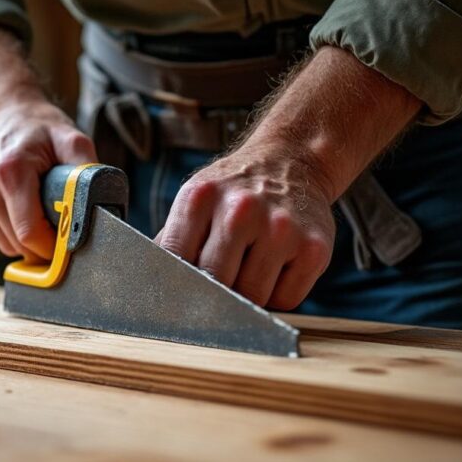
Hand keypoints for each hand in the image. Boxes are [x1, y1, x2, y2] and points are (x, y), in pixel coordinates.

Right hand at [0, 27, 95, 260]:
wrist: (6, 115)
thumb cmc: (41, 129)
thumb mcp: (72, 139)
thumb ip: (86, 171)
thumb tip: (98, 207)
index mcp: (11, 171)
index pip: (30, 233)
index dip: (53, 247)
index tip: (70, 243)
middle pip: (19, 244)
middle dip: (44, 243)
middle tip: (59, 221)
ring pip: (7, 246)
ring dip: (28, 239)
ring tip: (38, 209)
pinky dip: (12, 233)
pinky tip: (20, 209)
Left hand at [155, 143, 335, 309]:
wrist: (292, 161)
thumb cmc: (235, 190)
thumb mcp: (196, 199)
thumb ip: (172, 240)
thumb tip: (146, 284)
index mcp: (201, 198)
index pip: (177, 263)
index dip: (178, 285)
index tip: (180, 295)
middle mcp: (242, 210)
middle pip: (215, 285)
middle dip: (214, 292)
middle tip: (220, 283)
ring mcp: (282, 229)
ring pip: (252, 297)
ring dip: (248, 296)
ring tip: (250, 268)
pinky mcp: (315, 248)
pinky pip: (286, 299)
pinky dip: (278, 294)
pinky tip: (276, 268)